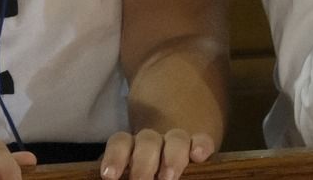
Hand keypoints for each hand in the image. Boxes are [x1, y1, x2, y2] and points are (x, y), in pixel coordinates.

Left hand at [100, 129, 214, 179]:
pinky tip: (198, 156)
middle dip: (144, 162)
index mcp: (130, 148)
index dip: (115, 156)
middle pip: (148, 140)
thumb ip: (124, 176)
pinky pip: (202, 140)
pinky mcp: (198, 146)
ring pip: (176, 137)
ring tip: (168, 178)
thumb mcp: (127, 176)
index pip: (121, 142)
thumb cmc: (142, 176)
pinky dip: (201, 146)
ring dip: (172, 156)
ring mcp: (177, 143)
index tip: (110, 176)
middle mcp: (153, 142)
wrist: (161, 173)